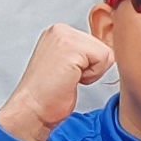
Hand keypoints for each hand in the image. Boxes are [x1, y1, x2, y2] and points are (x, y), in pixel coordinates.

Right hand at [0, 21, 113, 140]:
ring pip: (105, 53)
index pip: (96, 42)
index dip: (90, 65)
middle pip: (103, 46)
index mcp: (58, 32)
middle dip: (91, 68)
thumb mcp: (67, 64)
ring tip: (69, 78)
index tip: (68, 74)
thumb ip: (84, 53)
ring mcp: (65, 37)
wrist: (32, 109)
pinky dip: (92, 76)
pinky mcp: (72, 48)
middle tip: (68, 78)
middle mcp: (60, 30)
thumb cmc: (47, 95)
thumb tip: (109, 52)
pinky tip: (71, 79)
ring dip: (92, 72)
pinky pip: (103, 59)